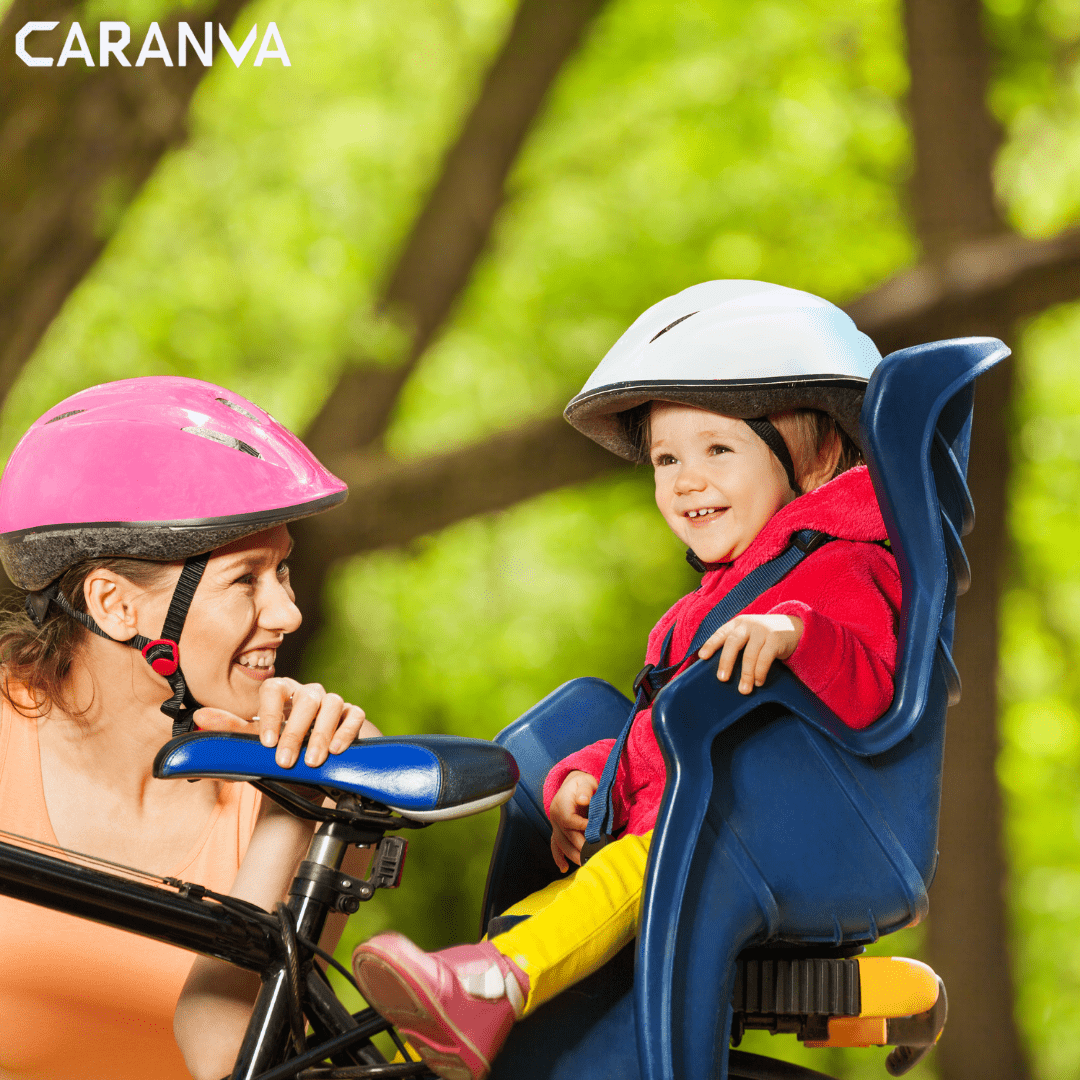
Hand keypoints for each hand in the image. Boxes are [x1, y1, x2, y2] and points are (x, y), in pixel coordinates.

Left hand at [194, 677, 378, 767]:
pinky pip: (354, 715)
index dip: (270, 714)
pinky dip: (347, 731)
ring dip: (322, 733)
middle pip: (307, 698)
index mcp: (280, 693)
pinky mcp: (352, 715)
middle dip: (297, 731)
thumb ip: (228, 731)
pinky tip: (337, 750)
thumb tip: (199, 717)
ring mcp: (332, 703)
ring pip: (333, 703)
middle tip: (286, 760)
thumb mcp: (251, 744)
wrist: (307, 772)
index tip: (266, 743)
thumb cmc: (276, 751)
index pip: (274, 690)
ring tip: (313, 760)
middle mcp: (307, 694)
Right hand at [549, 771, 596, 872]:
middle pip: (566, 835)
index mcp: (561, 804)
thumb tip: (584, 800)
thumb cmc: (582, 784)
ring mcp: (555, 825)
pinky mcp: (557, 831)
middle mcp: (555, 816)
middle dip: (581, 847)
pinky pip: (555, 845)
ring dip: (573, 855)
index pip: (569, 820)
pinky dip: (558, 857)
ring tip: (586, 863)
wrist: (573, 785)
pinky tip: (564, 868)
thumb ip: (585, 790)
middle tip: (595, 855)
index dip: (581, 827)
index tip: (596, 832)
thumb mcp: (585, 782)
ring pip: (561, 844)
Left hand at [697, 614, 803, 694]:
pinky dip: (760, 672)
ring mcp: (763, 631)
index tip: (702, 657)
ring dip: (746, 674)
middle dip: (726, 662)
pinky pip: (765, 658)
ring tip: (743, 690)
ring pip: (749, 654)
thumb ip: (736, 644)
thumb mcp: (749, 634)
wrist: (795, 627)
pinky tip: (758, 682)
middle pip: (733, 643)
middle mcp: (748, 625)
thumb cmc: (765, 636)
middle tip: (722, 679)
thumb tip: (721, 669)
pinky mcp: (776, 639)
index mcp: (738, 623)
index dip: (711, 644)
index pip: (721, 633)